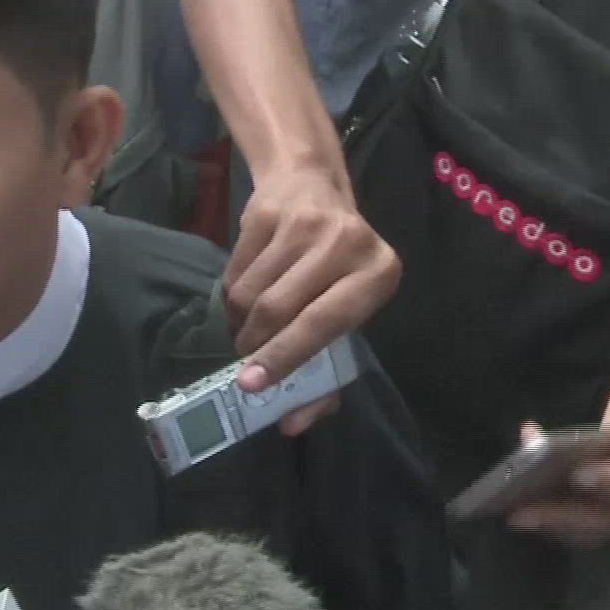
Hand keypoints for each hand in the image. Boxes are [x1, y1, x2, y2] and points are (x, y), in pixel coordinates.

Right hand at [226, 164, 399, 435]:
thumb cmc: (336, 267)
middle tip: (243, 362)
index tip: (250, 384)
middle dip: (253, 345)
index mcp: (378, 274)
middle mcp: (346, 243)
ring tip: (247, 326)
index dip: (285, 356)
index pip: (324, 324)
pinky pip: (234, 270)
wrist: (310, 186)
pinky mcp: (267, 212)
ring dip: (238, 322)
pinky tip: (244, 293)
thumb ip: (325, 372)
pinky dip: (230, 294)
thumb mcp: (346, 314)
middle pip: (278, 309)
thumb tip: (291, 424)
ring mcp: (304, 224)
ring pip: (249, 293)